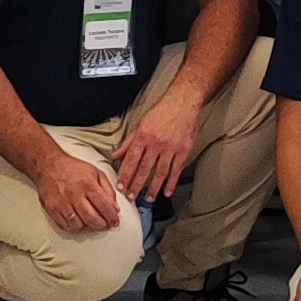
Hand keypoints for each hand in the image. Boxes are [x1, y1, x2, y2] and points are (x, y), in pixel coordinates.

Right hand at [37, 143, 125, 238]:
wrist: (49, 165)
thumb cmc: (73, 169)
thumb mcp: (96, 173)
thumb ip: (108, 190)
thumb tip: (115, 208)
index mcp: (88, 184)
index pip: (105, 206)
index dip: (112, 217)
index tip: (115, 222)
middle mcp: (74, 194)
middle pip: (93, 219)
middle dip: (102, 225)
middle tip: (104, 224)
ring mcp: (62, 202)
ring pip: (79, 225)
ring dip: (87, 225)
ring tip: (89, 219)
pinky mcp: (51, 208)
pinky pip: (65, 226)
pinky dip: (73, 226)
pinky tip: (77, 220)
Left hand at [114, 85, 204, 201]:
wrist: (183, 102)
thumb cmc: (162, 111)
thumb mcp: (140, 124)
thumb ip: (128, 142)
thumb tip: (116, 155)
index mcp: (143, 136)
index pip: (131, 160)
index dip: (125, 175)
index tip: (120, 186)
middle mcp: (156, 143)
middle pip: (144, 169)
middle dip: (136, 186)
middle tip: (131, 197)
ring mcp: (171, 148)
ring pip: (160, 173)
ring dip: (153, 188)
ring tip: (148, 198)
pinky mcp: (183, 150)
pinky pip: (176, 170)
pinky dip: (172, 183)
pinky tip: (167, 191)